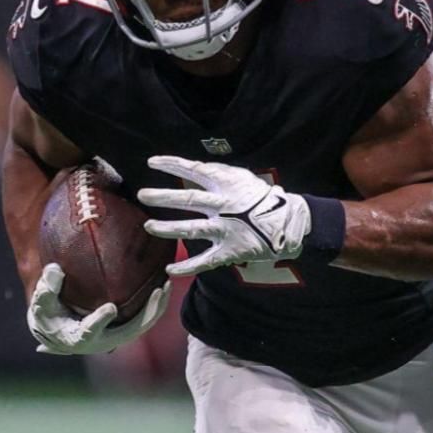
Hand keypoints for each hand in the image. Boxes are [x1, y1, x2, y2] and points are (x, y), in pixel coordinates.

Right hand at [26, 262, 168, 354]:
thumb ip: (47, 288)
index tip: (110, 308)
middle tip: (159, 289)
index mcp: (79, 339)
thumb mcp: (41, 304)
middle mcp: (102, 342)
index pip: (90, 331)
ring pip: (142, 326)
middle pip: (130, 330)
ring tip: (167, 284)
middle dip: (147, 312)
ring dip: (156, 307)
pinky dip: (154, 305)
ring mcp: (115, 337)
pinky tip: (164, 285)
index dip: (100, 320)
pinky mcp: (123, 330)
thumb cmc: (47, 316)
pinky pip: (144, 319)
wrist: (56, 333)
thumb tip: (55, 268)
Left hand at [137, 156, 310, 276]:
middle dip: (163, 197)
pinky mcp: (231, 251)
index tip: (152, 162)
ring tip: (149, 226)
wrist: (290, 222)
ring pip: (191, 229)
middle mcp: (223, 206)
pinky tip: (169, 269)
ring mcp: (226, 230)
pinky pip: (205, 261)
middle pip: (188, 199)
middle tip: (142, 195)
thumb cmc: (264, 197)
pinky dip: (187, 266)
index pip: (194, 170)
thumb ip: (219, 174)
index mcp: (227, 185)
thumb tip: (193, 169)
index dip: (172, 165)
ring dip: (168, 228)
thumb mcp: (243, 178)